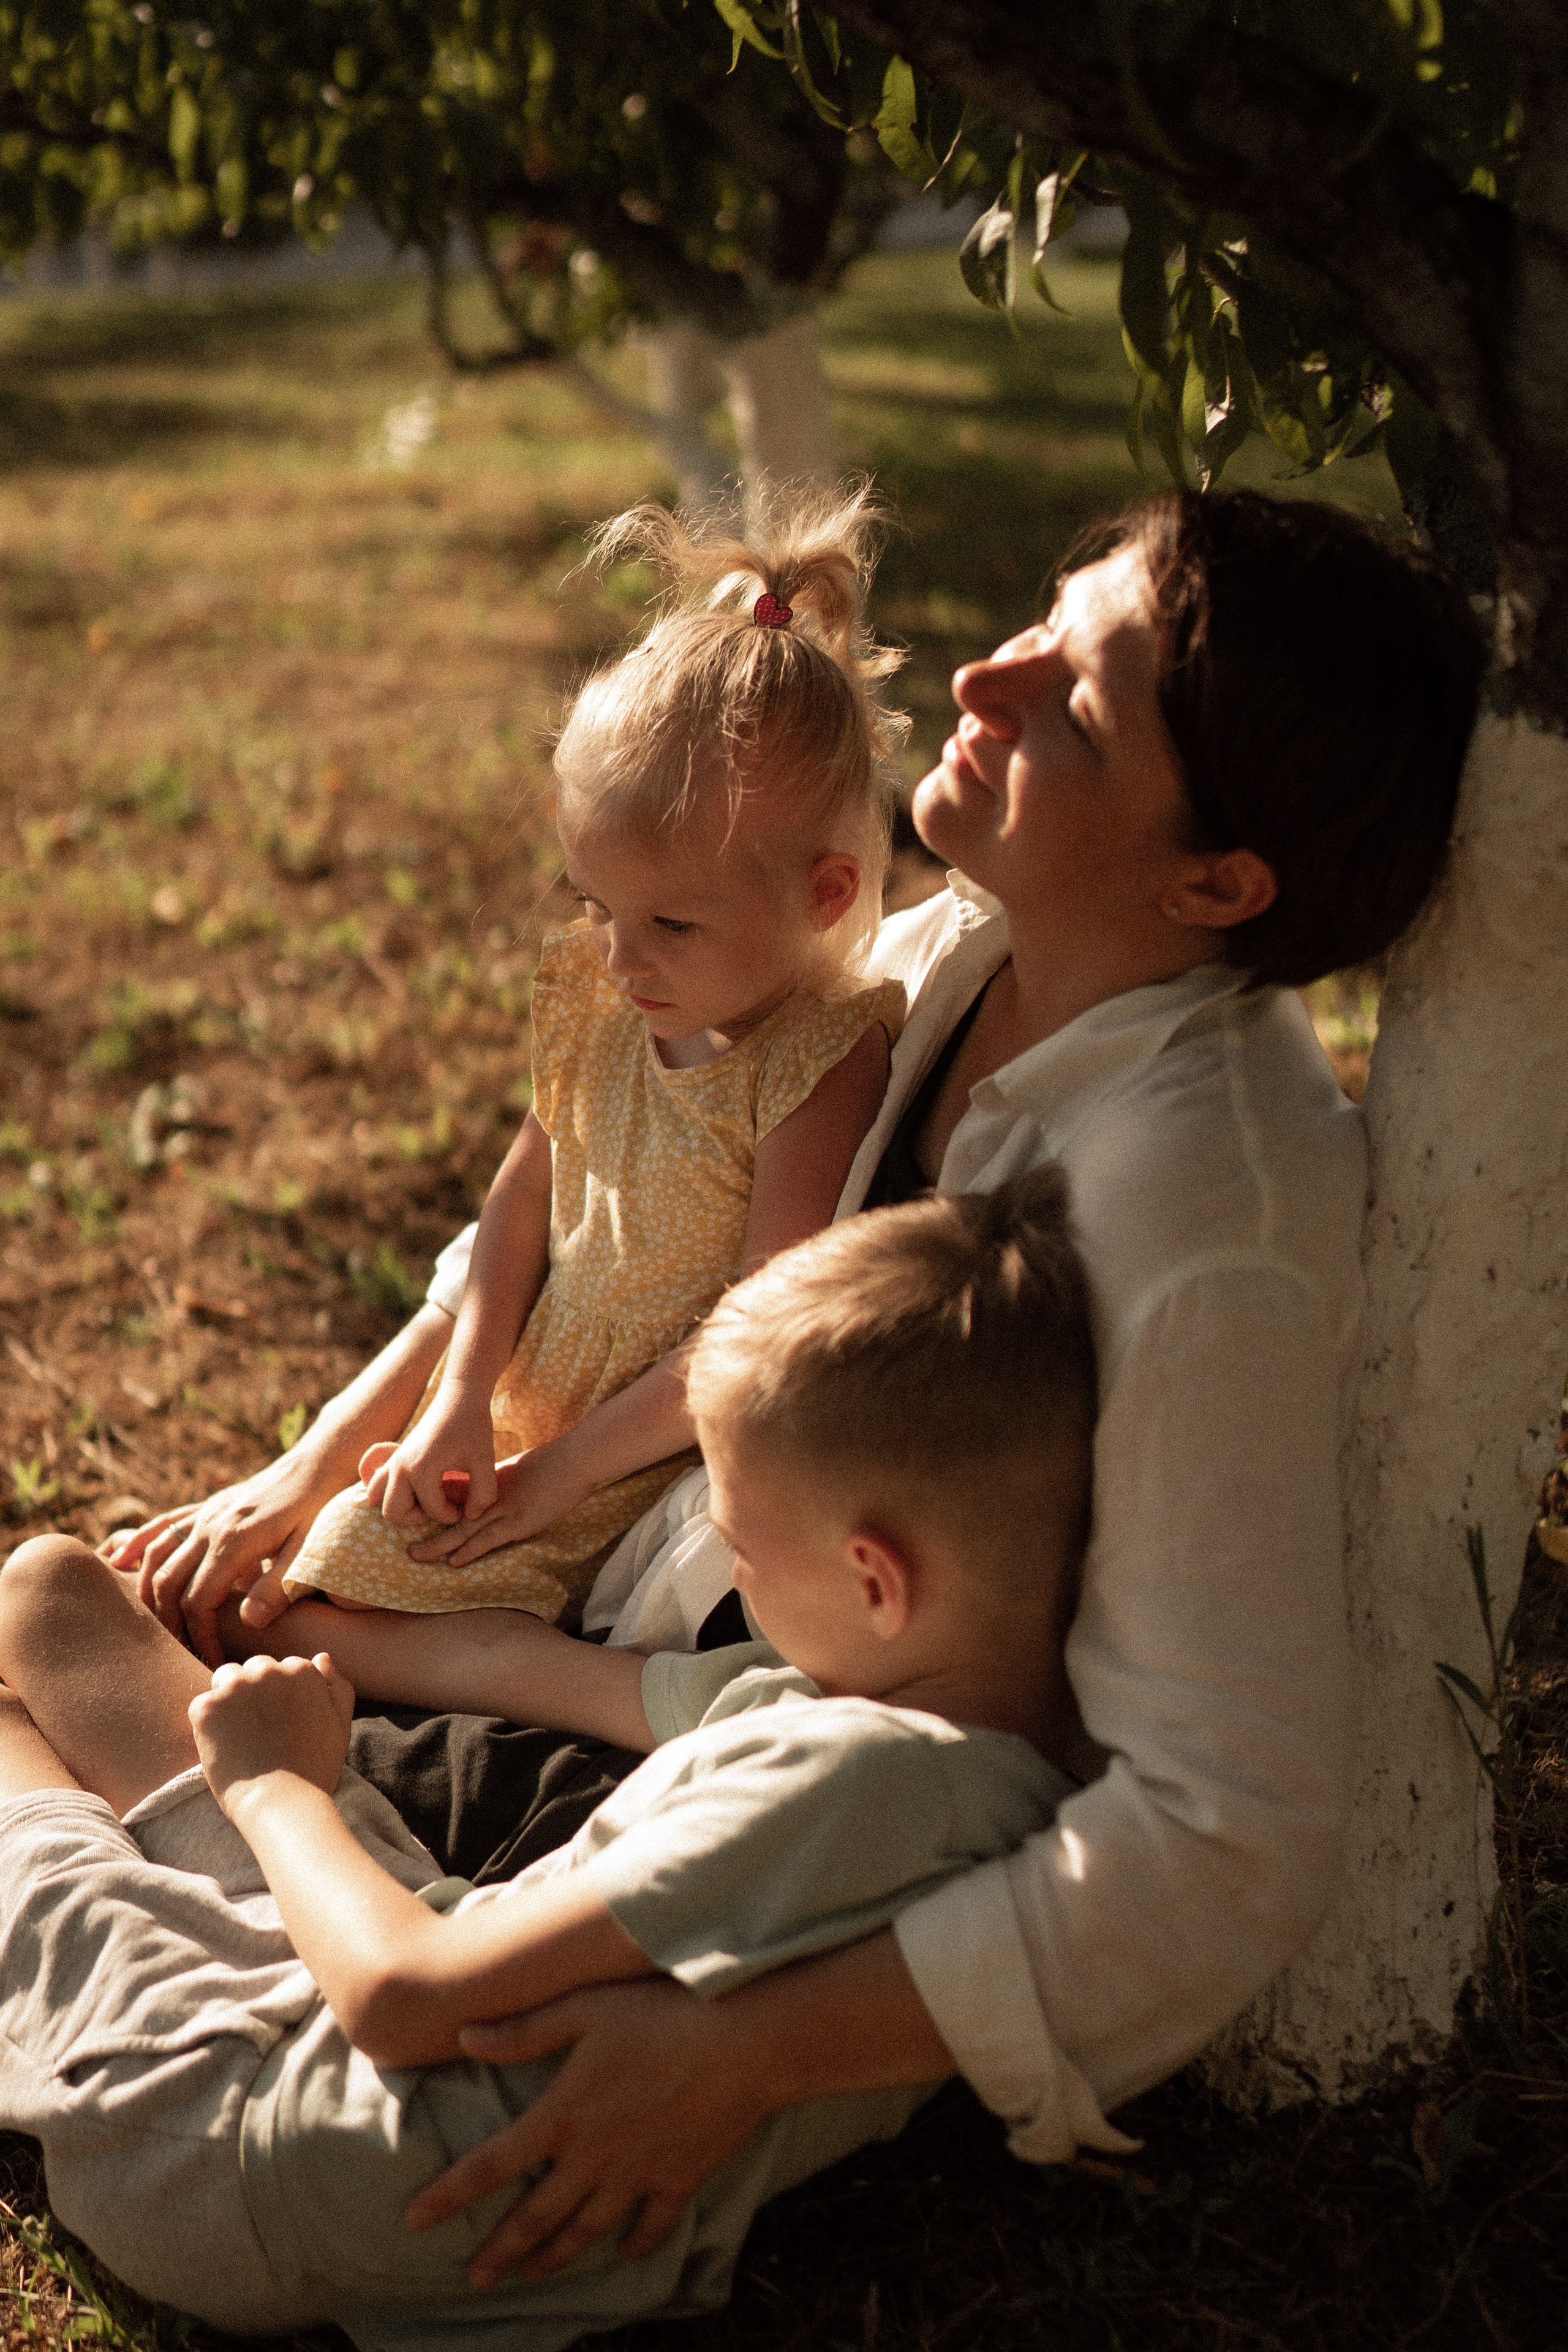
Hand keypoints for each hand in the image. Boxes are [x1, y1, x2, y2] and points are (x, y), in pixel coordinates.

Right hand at [102, 1450, 334, 1669]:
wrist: (318, 1464)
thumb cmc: (318, 1510)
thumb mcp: (309, 1551)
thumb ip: (279, 1587)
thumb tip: (249, 1623)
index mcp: (234, 1543)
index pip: (198, 1602)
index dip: (199, 1637)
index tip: (210, 1661)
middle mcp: (210, 1527)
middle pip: (168, 1583)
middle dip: (168, 1624)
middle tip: (178, 1655)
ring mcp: (205, 1515)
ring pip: (156, 1556)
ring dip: (147, 1592)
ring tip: (152, 1628)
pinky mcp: (207, 1507)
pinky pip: (163, 1525)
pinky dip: (137, 1543)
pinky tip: (118, 1559)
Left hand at [190, 1651, 355, 1812]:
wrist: (281, 1804)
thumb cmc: (314, 1770)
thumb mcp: (340, 1726)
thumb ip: (337, 1687)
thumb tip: (322, 1657)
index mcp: (302, 1670)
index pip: (283, 1669)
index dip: (281, 1698)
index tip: (282, 1725)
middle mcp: (268, 1670)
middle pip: (253, 1669)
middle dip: (254, 1692)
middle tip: (259, 1733)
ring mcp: (235, 1687)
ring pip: (225, 1680)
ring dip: (229, 1700)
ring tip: (239, 1738)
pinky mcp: (207, 1707)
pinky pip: (202, 1706)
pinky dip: (208, 1725)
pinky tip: (224, 1749)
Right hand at [364, 1395, 497, 1525]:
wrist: (460, 1397)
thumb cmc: (475, 1428)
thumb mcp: (486, 1463)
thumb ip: (484, 1495)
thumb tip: (470, 1516)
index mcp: (420, 1470)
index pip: (431, 1511)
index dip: (452, 1514)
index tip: (467, 1506)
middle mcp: (400, 1466)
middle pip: (392, 1511)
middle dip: (418, 1516)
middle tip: (442, 1505)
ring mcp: (393, 1460)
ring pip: (377, 1498)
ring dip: (399, 1505)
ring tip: (426, 1498)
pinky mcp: (395, 1455)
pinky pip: (375, 1480)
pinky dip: (387, 1489)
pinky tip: (414, 1486)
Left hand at [403, 1442, 587, 1568]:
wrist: (574, 1461)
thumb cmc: (554, 1463)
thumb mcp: (520, 1469)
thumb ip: (501, 1480)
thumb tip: (489, 1487)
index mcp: (491, 1482)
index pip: (455, 1496)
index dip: (433, 1506)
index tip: (411, 1515)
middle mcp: (492, 1496)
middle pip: (452, 1515)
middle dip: (427, 1528)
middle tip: (403, 1538)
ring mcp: (506, 1510)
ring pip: (465, 1530)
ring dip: (439, 1544)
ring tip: (416, 1555)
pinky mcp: (521, 1523)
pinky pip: (490, 1539)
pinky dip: (471, 1551)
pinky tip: (454, 1561)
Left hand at [404, 1979, 769, 2286]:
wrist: (745, 2040)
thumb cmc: (663, 2011)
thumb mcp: (586, 2007)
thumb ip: (524, 2030)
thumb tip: (463, 2037)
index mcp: (564, 2114)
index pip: (490, 2166)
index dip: (449, 2196)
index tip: (414, 2221)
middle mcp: (595, 2156)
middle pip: (536, 2217)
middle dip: (500, 2252)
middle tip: (473, 2278)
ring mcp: (639, 2174)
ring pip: (587, 2232)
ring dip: (554, 2258)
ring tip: (530, 2276)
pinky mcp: (680, 2179)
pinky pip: (650, 2226)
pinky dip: (634, 2246)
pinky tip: (622, 2254)